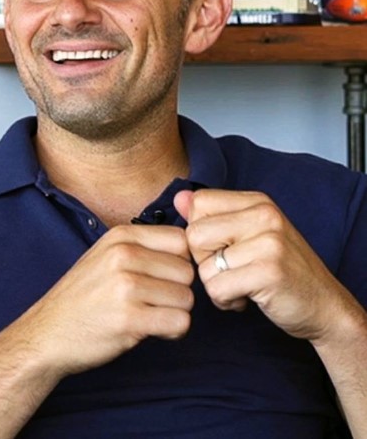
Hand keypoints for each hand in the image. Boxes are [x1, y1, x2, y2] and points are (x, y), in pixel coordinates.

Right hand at [14, 223, 193, 376]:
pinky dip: (172, 331)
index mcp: (121, 235)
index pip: (181, 239)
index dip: (180, 261)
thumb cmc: (83, 297)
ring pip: (186, 298)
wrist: (47, 332)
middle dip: (178, 290)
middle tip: (153, 302)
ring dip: (174, 313)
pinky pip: (180, 322)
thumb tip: (191, 246)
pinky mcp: (129, 318)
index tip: (165, 277)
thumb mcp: (106, 256)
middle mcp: (123, 255)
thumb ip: (143, 247)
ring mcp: (125, 285)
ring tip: (148, 316)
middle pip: (187, 271)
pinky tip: (150, 330)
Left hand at [174, 189, 350, 342]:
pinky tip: (246, 299)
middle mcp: (263, 215)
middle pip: (194, 235)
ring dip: (216, 285)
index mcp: (256, 201)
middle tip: (232, 271)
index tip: (222, 247)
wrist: (324, 305)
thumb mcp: (248, 234)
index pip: (198, 203)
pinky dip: (226, 301)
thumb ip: (212, 215)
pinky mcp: (269, 273)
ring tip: (242, 285)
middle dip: (204, 261)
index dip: (200, 232)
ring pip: (203, 266)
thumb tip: (179, 197)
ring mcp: (269, 243)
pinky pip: (218, 289)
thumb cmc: (279, 269)